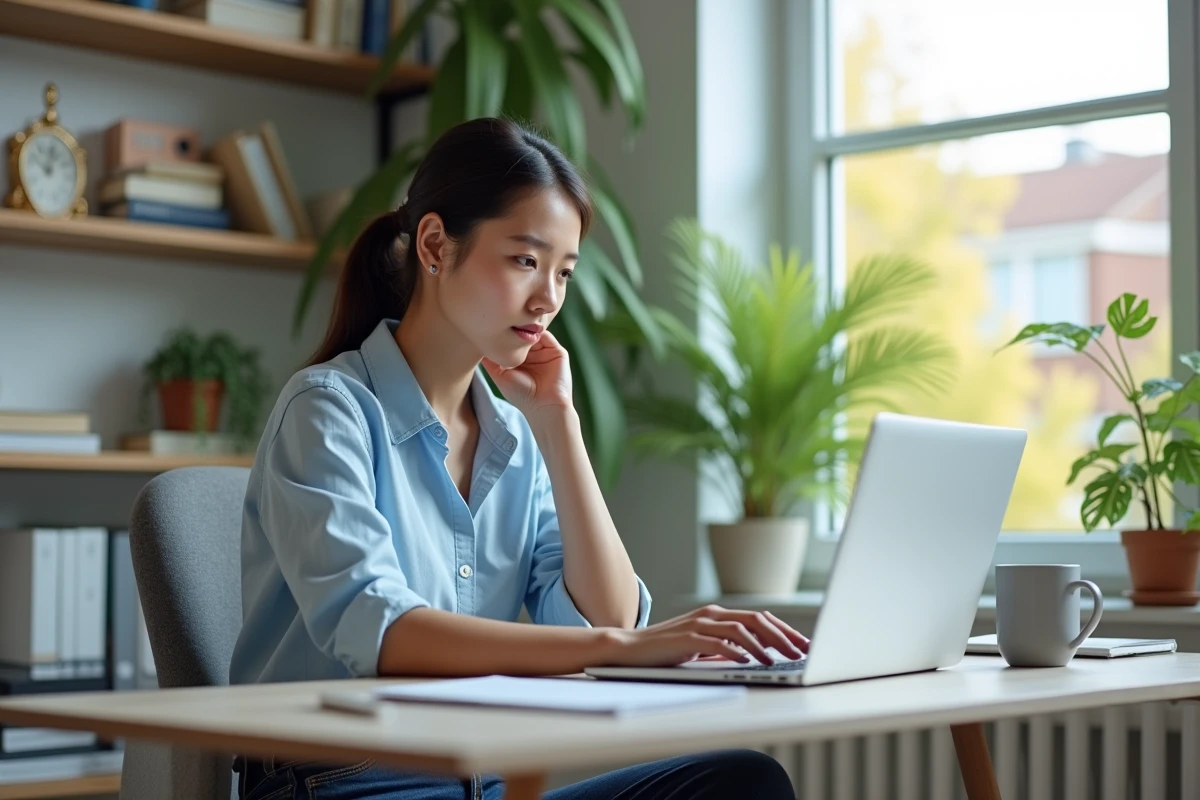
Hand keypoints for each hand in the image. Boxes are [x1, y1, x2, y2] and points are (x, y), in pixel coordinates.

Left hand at [482, 330, 573, 420]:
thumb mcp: (499, 375)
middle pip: (522, 334)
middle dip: (514, 326)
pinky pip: (547, 336)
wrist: (544, 406)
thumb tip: (478, 345)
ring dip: (525, 327)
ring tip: (514, 322)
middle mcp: (533, 355)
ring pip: (534, 333)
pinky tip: (526, 330)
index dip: (502, 333)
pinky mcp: (557, 352)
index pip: (511, 341)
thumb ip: (490, 361)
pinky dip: (537, 330)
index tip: (491, 325)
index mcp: (520, 360)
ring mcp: (545, 352)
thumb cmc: (521, 394)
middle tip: (502, 319)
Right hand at [599, 605, 809, 667]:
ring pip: (744, 628)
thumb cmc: (665, 652)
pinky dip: (741, 651)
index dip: (784, 630)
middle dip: (784, 636)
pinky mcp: (689, 637)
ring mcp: (700, 623)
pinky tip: (753, 662)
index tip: (803, 645)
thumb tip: (755, 658)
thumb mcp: (701, 648)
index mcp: (716, 614)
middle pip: (758, 619)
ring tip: (783, 660)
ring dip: (768, 644)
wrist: (629, 649)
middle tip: (803, 652)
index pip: (759, 618)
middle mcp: (711, 614)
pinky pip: (722, 641)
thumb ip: (725, 647)